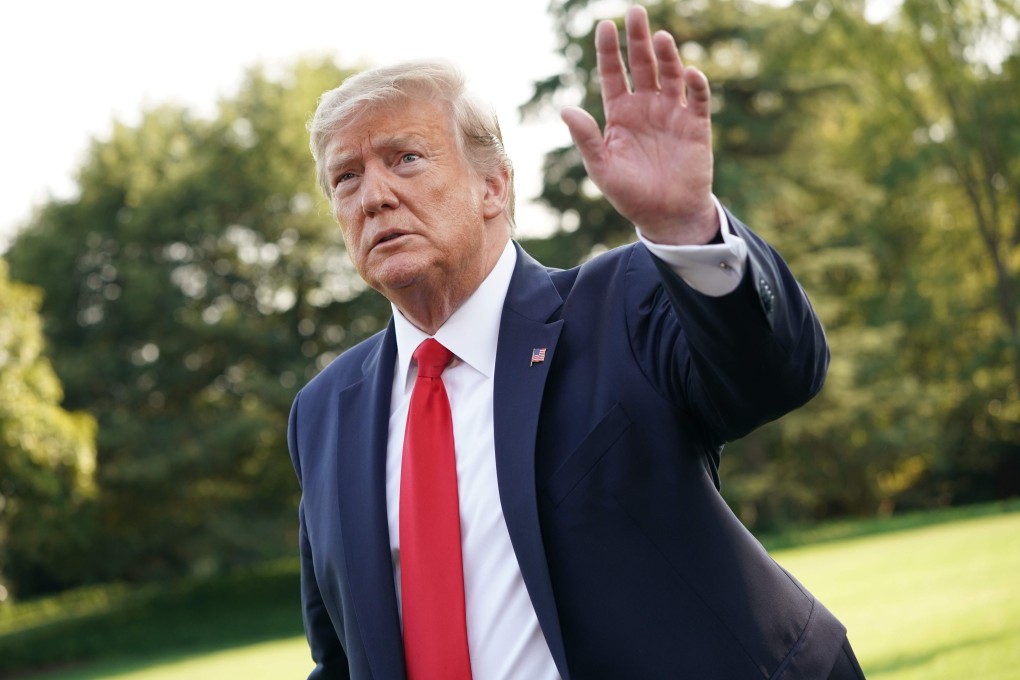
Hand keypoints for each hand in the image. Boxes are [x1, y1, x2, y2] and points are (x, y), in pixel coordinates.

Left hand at [561, 6, 717, 244]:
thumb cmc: (630, 193)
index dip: (608, 50)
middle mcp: (646, 107)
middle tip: (635, 12)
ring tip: (661, 37)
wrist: (665, 217)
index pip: (612, 74)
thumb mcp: (601, 168)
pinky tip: (690, 73)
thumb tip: (565, 109)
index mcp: (620, 114)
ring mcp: (672, 113)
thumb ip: (586, 138)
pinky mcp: (695, 126)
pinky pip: (697, 99)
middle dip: (638, 39)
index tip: (604, 25)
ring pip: (670, 75)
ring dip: (667, 56)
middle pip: (642, 65)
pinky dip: (695, 85)